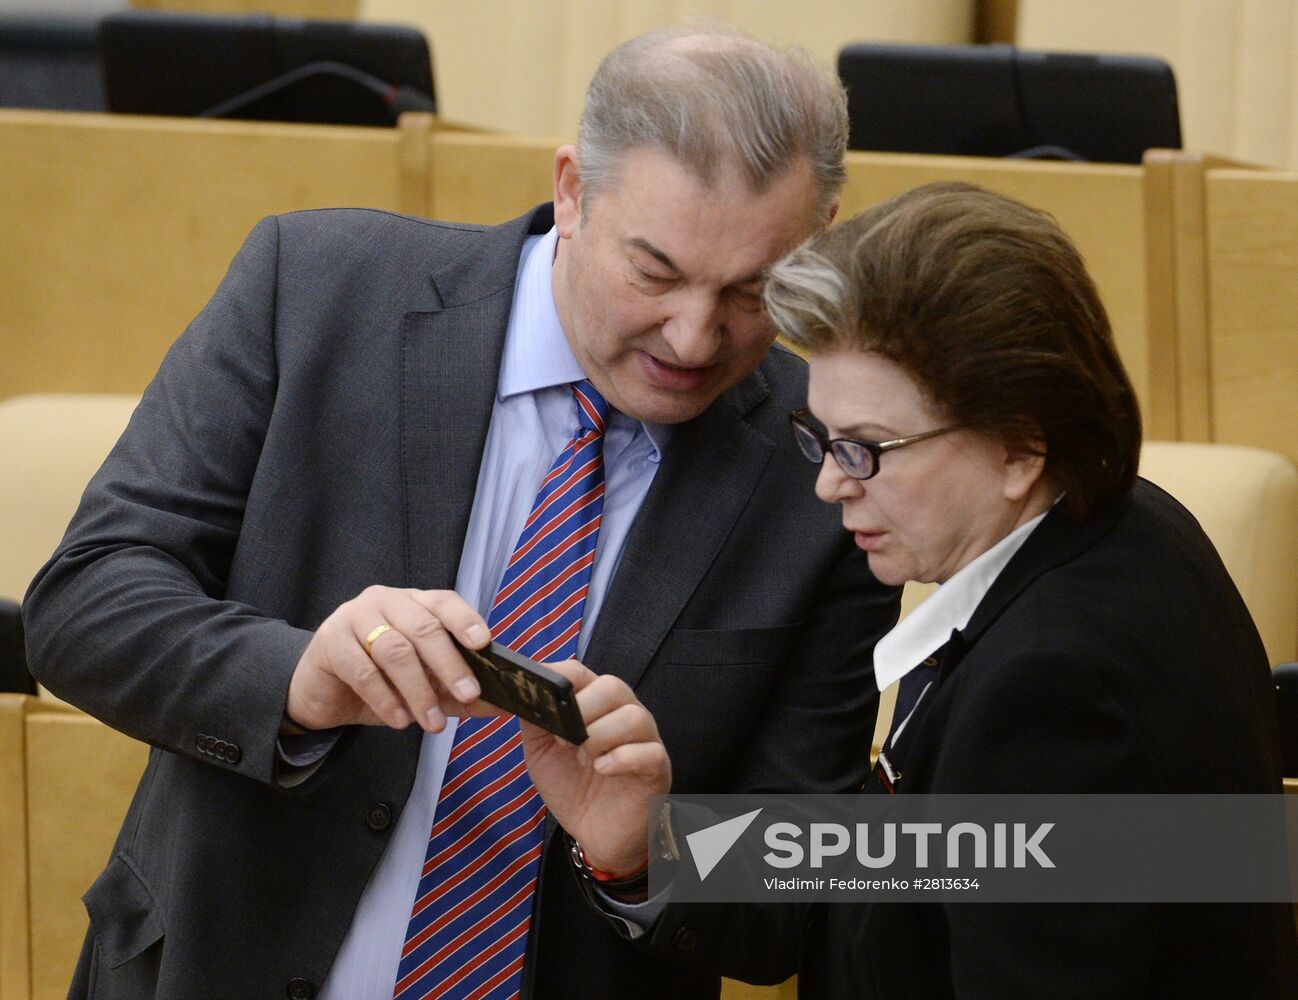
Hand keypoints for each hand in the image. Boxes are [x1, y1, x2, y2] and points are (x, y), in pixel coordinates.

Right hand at [285, 586, 495, 732]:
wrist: (323, 693)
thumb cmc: (379, 681)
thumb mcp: (423, 686)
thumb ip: (457, 692)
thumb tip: (501, 705)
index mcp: (413, 602)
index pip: (444, 602)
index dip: (465, 620)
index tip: (485, 644)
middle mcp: (385, 600)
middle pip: (423, 627)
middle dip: (450, 664)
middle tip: (469, 694)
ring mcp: (355, 617)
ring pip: (395, 650)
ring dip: (419, 690)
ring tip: (432, 722)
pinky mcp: (330, 641)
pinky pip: (363, 670)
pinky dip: (386, 699)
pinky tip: (400, 720)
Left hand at [521, 661, 670, 876]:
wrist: (594, 833)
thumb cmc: (572, 787)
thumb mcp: (541, 752)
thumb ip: (535, 721)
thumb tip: (524, 695)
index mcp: (595, 705)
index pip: (582, 672)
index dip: (561, 677)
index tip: (541, 692)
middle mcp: (623, 714)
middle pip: (613, 686)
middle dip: (583, 708)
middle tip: (564, 738)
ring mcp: (644, 740)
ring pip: (633, 716)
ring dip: (600, 735)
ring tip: (583, 758)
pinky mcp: (656, 768)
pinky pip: (648, 752)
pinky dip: (620, 758)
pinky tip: (601, 770)